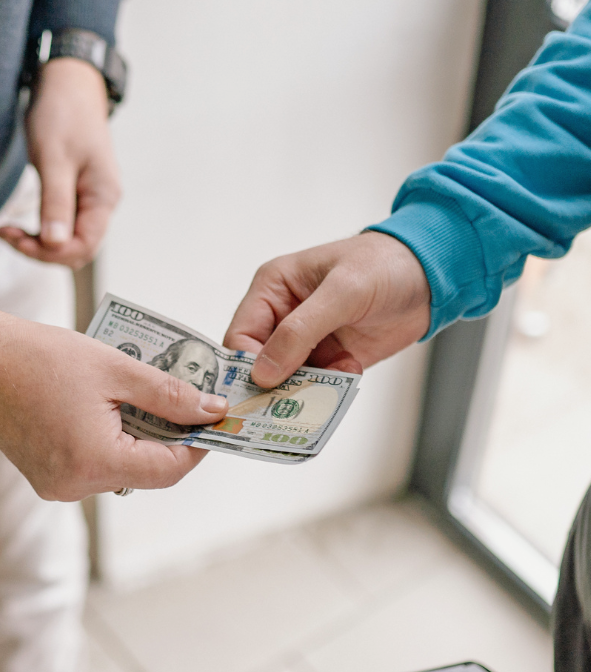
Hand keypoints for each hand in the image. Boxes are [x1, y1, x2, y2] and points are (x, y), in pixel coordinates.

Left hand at [0, 57, 119, 268]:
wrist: (69, 85)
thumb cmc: (62, 115)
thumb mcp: (54, 159)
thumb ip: (56, 203)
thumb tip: (55, 244)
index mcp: (104, 196)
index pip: (83, 247)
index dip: (49, 252)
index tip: (14, 237)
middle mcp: (103, 202)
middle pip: (77, 250)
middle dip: (42, 250)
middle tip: (6, 233)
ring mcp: (92, 199)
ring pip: (68, 240)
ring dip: (38, 242)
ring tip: (8, 230)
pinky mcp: (78, 194)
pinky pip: (63, 225)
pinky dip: (41, 230)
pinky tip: (19, 225)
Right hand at [0, 306, 227, 500]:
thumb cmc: (43, 357)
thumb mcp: (117, 368)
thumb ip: (170, 394)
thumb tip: (212, 411)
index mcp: (95, 462)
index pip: (168, 470)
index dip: (198, 445)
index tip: (215, 419)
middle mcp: (75, 486)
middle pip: (146, 473)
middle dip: (170, 438)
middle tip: (188, 401)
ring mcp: (57, 486)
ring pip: (122, 470)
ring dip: (141, 438)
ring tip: (148, 397)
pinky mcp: (46, 477)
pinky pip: (95, 466)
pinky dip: (114, 441)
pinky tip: (115, 408)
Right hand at [224, 232, 430, 387]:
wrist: (430, 275)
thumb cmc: (383, 264)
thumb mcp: (342, 292)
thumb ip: (300, 331)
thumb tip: (263, 373)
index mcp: (273, 289)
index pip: (241, 336)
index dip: (245, 367)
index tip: (259, 394)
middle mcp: (283, 316)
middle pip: (259, 364)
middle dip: (272, 386)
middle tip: (285, 407)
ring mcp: (307, 340)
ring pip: (287, 380)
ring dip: (303, 390)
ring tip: (323, 390)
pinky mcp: (331, 358)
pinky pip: (316, 384)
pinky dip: (327, 389)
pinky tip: (350, 370)